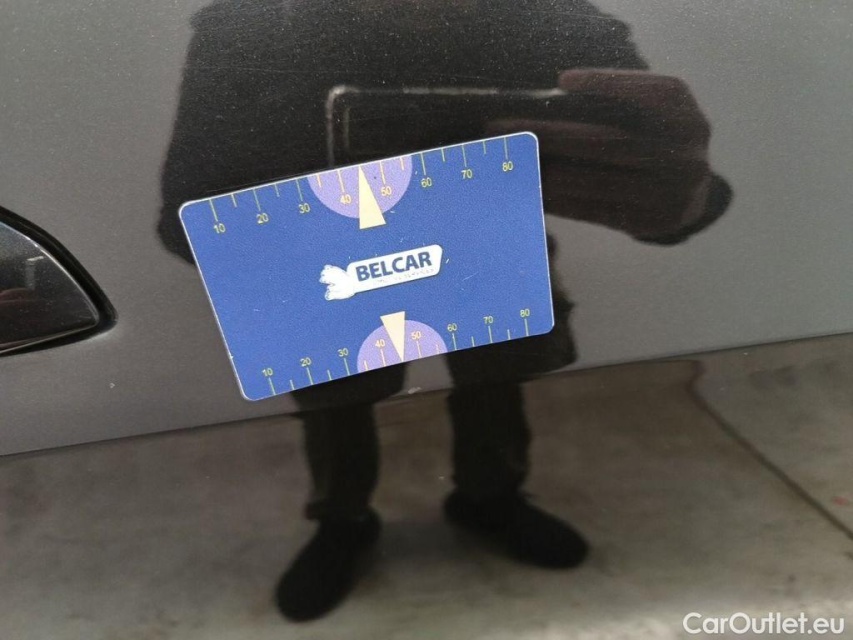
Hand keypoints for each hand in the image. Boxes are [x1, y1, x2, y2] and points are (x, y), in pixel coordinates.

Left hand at [487, 69, 712, 239]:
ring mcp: (670, 190)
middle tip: (503, 130)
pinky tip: (530, 191)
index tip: (563, 80)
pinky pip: (595, 211)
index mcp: (679, 110)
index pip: (641, 92)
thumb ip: (616, 100)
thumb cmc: (653, 138)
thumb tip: (551, 100)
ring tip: (509, 164)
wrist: (691, 193)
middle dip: (549, 135)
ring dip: (545, 173)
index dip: (605, 84)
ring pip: (595, 181)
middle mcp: (681, 150)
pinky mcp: (651, 221)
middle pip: (605, 141)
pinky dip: (559, 201)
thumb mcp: (650, 108)